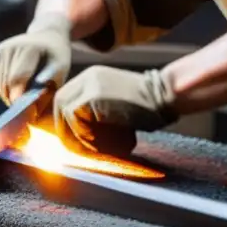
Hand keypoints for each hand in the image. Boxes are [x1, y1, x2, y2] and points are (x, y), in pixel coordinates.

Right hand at [0, 12, 71, 103]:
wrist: (47, 36)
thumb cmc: (56, 56)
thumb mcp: (61, 67)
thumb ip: (48, 84)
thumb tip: (33, 99)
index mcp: (28, 49)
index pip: (16, 79)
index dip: (20, 98)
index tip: (29, 111)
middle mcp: (10, 47)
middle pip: (5, 84)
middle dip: (15, 100)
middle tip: (28, 108)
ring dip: (8, 96)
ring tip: (24, 97)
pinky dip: (2, 90)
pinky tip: (16, 89)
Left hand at [53, 65, 177, 152]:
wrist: (166, 96)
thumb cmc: (148, 108)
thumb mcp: (116, 106)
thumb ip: (96, 114)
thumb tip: (76, 138)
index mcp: (92, 77)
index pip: (66, 98)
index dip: (65, 122)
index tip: (72, 141)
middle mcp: (88, 77)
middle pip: (60, 103)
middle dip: (65, 129)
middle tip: (77, 149)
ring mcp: (90, 84)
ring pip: (65, 112)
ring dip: (76, 135)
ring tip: (95, 148)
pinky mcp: (94, 95)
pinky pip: (75, 118)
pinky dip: (84, 135)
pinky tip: (103, 142)